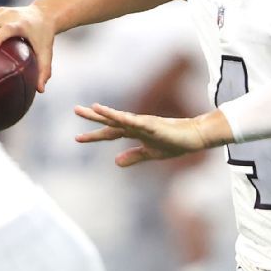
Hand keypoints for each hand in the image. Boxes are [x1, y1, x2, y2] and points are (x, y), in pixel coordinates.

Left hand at [74, 103, 232, 167]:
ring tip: (91, 108)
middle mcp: (136, 125)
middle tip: (75, 110)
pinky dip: (121, 117)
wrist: (194, 138)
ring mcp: (144, 123)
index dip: (94, 136)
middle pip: (111, 121)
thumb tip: (115, 162)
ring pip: (121, 118)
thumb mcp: (150, 154)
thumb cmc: (174, 143)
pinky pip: (134, 121)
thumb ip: (133, 157)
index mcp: (134, 132)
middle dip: (93, 117)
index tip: (77, 139)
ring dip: (105, 113)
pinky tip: (111, 113)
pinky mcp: (152, 124)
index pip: (110, 133)